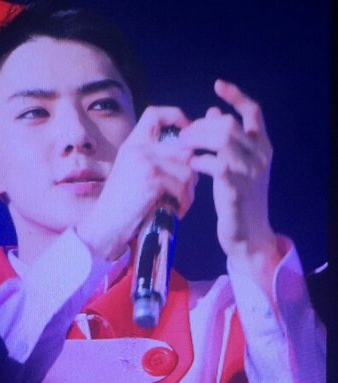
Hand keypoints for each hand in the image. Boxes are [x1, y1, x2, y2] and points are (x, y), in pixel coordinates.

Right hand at [76, 106, 196, 260]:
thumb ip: (153, 159)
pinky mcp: (152, 180)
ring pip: (187, 168)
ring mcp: (145, 163)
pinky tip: (176, 212)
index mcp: (132, 144)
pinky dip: (183, 202)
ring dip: (189, 190)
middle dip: (192, 169)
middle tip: (188, 189)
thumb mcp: (132, 173)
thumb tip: (189, 153)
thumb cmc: (122, 205)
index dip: (177, 117)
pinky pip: (182, 186)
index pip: (156, 114)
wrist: (105, 226)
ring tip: (181, 204)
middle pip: (183, 147)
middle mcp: (138, 148)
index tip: (188, 134)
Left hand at [179, 80, 281, 280]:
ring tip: (181, 147)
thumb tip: (213, 112)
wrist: (249, 235)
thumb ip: (227, 140)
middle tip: (183, 134)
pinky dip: (198, 161)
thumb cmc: (239, 199)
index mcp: (263, 147)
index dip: (236, 96)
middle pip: (229, 125)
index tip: (217, 85)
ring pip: (223, 140)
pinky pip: (214, 165)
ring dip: (197, 140)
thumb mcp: (237, 167)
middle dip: (202, 126)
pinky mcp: (235, 190)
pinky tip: (190, 165)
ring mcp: (249, 173)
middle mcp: (260, 156)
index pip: (254, 112)